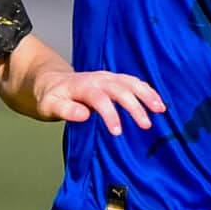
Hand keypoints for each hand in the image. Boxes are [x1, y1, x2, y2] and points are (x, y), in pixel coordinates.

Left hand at [33, 67, 164, 134]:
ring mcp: (108, 77)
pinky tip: (158, 102)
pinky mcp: (114, 79)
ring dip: (147, 94)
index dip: (110, 114)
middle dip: (135, 106)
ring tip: (161, 109)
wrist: (52, 82)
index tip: (118, 132)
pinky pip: (133, 81)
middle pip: (120, 89)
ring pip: (130, 82)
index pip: (99, 99)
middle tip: (146, 125)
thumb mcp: (49, 106)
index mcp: (82, 86)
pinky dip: (147, 90)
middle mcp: (98, 79)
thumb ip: (65, 110)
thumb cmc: (51, 97)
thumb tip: (83, 115)